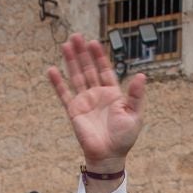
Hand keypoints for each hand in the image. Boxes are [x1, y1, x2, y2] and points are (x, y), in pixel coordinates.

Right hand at [47, 33, 146, 169]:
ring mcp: (85, 101)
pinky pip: (64, 94)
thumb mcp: (135, 114)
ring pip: (76, 76)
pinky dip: (57, 83)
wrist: (109, 156)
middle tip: (76, 36)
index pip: (104, 70)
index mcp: (112, 93)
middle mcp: (97, 94)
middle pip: (88, 68)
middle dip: (82, 53)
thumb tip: (141, 76)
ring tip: (65, 44)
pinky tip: (51, 70)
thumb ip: (136, 95)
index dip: (99, 56)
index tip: (94, 42)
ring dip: (71, 61)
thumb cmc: (124, 137)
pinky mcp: (74, 111)